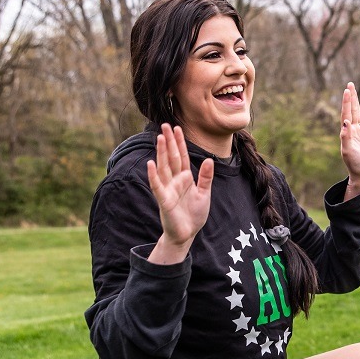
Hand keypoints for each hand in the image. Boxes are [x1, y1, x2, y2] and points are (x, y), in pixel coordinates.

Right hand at [146, 124, 213, 264]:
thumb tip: (209, 159)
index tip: (178, 127)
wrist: (187, 234)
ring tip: (160, 138)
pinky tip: (150, 163)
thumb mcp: (204, 193)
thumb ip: (206, 177)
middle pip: (172, 157)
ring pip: (164, 167)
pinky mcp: (164, 200)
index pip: (182, 156)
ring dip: (162, 153)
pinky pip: (157, 185)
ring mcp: (168, 189)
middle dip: (169, 142)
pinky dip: (153, 175)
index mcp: (185, 178)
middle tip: (165, 124)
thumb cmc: (194, 214)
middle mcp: (175, 181)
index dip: (180, 142)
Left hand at [339, 82, 359, 199]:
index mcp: (346, 133)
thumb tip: (345, 122)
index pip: (345, 114)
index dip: (346, 102)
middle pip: (350, 110)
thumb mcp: (348, 152)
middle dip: (350, 98)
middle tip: (349, 84)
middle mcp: (352, 131)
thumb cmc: (355, 165)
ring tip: (354, 90)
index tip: (346, 91)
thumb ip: (346, 137)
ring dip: (356, 102)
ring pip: (358, 113)